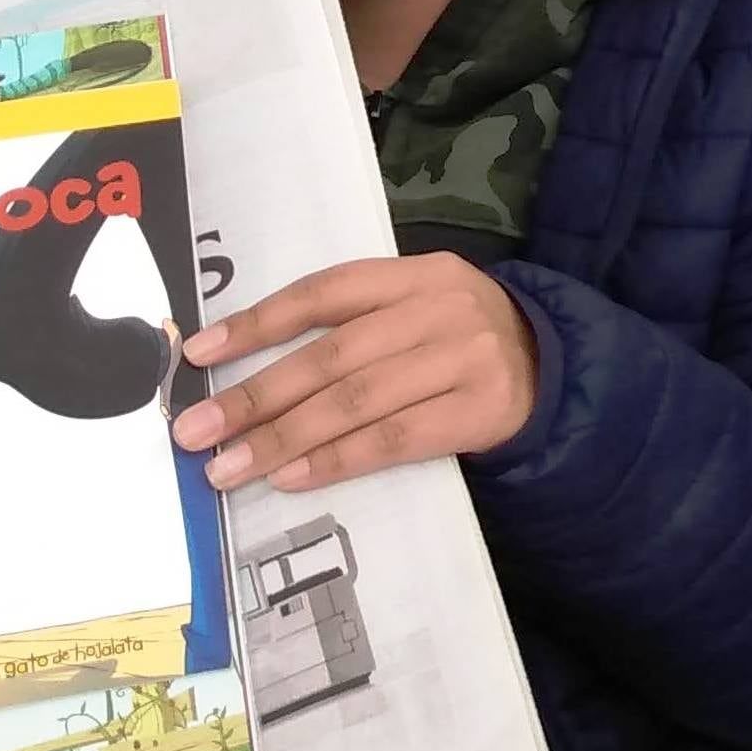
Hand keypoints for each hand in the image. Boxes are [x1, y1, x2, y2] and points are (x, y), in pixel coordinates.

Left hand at [172, 256, 538, 493]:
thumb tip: (246, 368)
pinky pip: (394, 438)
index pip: (327, 291)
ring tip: (228, 467)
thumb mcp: (418, 309)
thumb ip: (353, 326)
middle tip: (196, 431)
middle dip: (256, 396)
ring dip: (283, 438)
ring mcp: (466, 358)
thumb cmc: (461, 342)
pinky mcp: (482, 409)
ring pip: (356, 401)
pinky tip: (291, 476)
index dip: (259, 322)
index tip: (198, 355)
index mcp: (418, 274)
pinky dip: (336, 459)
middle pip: (333, 355)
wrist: (555, 370)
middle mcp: (441, 308)